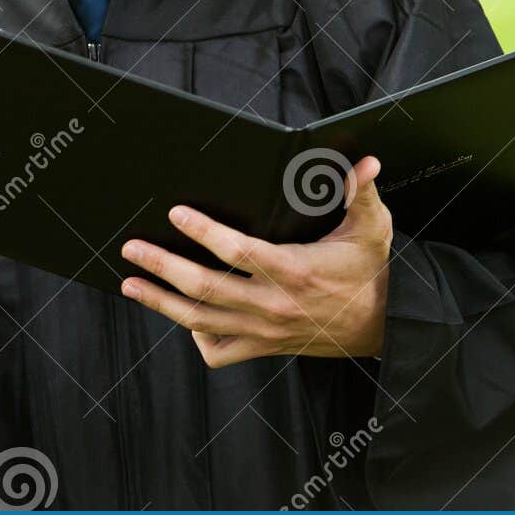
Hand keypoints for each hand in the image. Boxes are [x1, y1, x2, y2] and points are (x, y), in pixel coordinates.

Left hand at [120, 155, 391, 368]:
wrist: (384, 324)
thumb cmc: (371, 270)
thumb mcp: (372, 228)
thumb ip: (361, 193)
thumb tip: (368, 162)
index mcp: (295, 270)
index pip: (239, 251)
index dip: (204, 231)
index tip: (176, 213)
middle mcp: (273, 304)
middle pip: (205, 288)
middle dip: (162, 267)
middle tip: (131, 249)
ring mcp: (264, 330)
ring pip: (201, 321)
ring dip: (161, 302)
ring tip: (130, 284)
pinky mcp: (264, 347)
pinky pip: (219, 351)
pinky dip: (196, 336)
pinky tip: (183, 318)